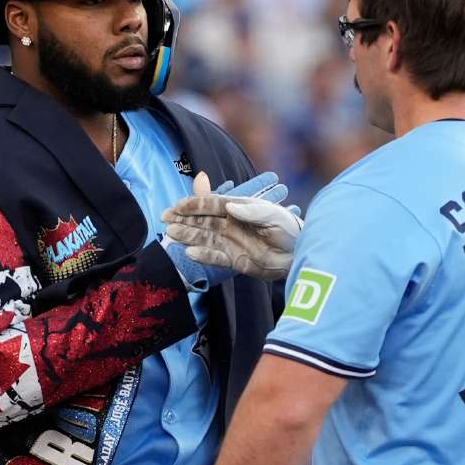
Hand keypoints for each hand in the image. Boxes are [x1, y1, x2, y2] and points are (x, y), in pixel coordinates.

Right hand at [161, 188, 302, 280]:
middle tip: (165, 219)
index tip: (179, 205)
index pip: (213, 204)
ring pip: (205, 238)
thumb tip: (230, 206)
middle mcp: (231, 224)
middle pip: (203, 221)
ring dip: (188, 236)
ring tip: (171, 235)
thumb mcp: (273, 217)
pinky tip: (190, 253)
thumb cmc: (289, 230)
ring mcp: (231, 242)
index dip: (195, 204)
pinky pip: (215, 257)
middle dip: (184, 219)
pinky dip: (203, 255)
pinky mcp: (234, 260)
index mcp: (239, 209)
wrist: (299, 255)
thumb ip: (252, 211)